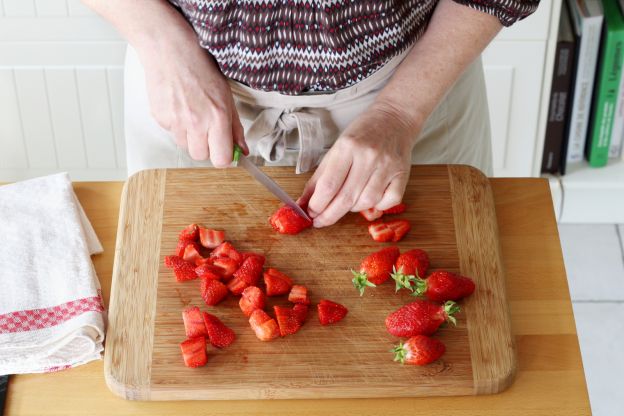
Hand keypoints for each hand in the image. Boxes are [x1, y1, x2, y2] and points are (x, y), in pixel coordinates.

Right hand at [139, 39, 247, 166]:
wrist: (169, 51)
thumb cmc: (200, 68)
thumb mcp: (227, 97)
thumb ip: (235, 127)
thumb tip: (242, 150)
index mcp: (217, 117)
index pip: (221, 159)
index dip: (224, 157)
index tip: (225, 150)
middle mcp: (196, 122)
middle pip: (201, 156)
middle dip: (206, 148)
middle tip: (208, 129)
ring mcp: (175, 122)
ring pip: (185, 146)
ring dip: (190, 137)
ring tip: (192, 113)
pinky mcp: (160, 119)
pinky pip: (172, 133)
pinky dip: (176, 126)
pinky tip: (179, 106)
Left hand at [299, 102, 417, 226]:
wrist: (395, 118)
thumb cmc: (363, 133)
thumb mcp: (336, 148)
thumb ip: (320, 176)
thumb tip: (304, 202)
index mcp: (347, 147)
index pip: (328, 185)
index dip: (316, 205)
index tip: (310, 214)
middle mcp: (368, 156)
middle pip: (346, 198)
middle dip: (329, 215)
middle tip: (320, 221)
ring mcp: (387, 166)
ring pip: (366, 203)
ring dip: (352, 209)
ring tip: (348, 202)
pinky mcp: (403, 174)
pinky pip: (388, 202)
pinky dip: (377, 207)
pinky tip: (370, 199)